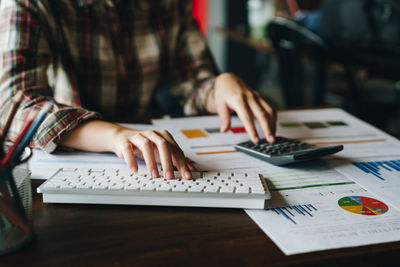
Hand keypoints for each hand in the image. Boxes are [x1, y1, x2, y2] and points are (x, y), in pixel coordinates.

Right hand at [60, 121, 194, 178]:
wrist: (123, 138)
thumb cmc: (147, 146)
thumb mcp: (163, 152)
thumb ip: (177, 159)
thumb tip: (191, 168)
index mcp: (164, 136)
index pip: (175, 149)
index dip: (181, 162)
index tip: (185, 175)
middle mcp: (152, 134)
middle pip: (163, 145)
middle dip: (168, 161)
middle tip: (170, 176)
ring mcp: (138, 137)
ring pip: (146, 146)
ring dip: (151, 162)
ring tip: (154, 175)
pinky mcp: (125, 142)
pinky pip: (128, 150)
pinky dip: (131, 160)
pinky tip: (135, 170)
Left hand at [206, 73, 276, 142]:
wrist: (229, 80)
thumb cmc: (224, 93)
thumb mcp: (220, 105)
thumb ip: (224, 118)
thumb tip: (224, 130)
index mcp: (238, 100)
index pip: (247, 117)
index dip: (252, 129)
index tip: (256, 140)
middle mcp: (250, 98)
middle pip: (261, 114)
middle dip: (267, 128)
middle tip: (271, 140)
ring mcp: (257, 97)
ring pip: (269, 110)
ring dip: (273, 124)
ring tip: (273, 136)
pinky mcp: (261, 98)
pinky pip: (270, 108)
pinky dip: (273, 118)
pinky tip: (273, 127)